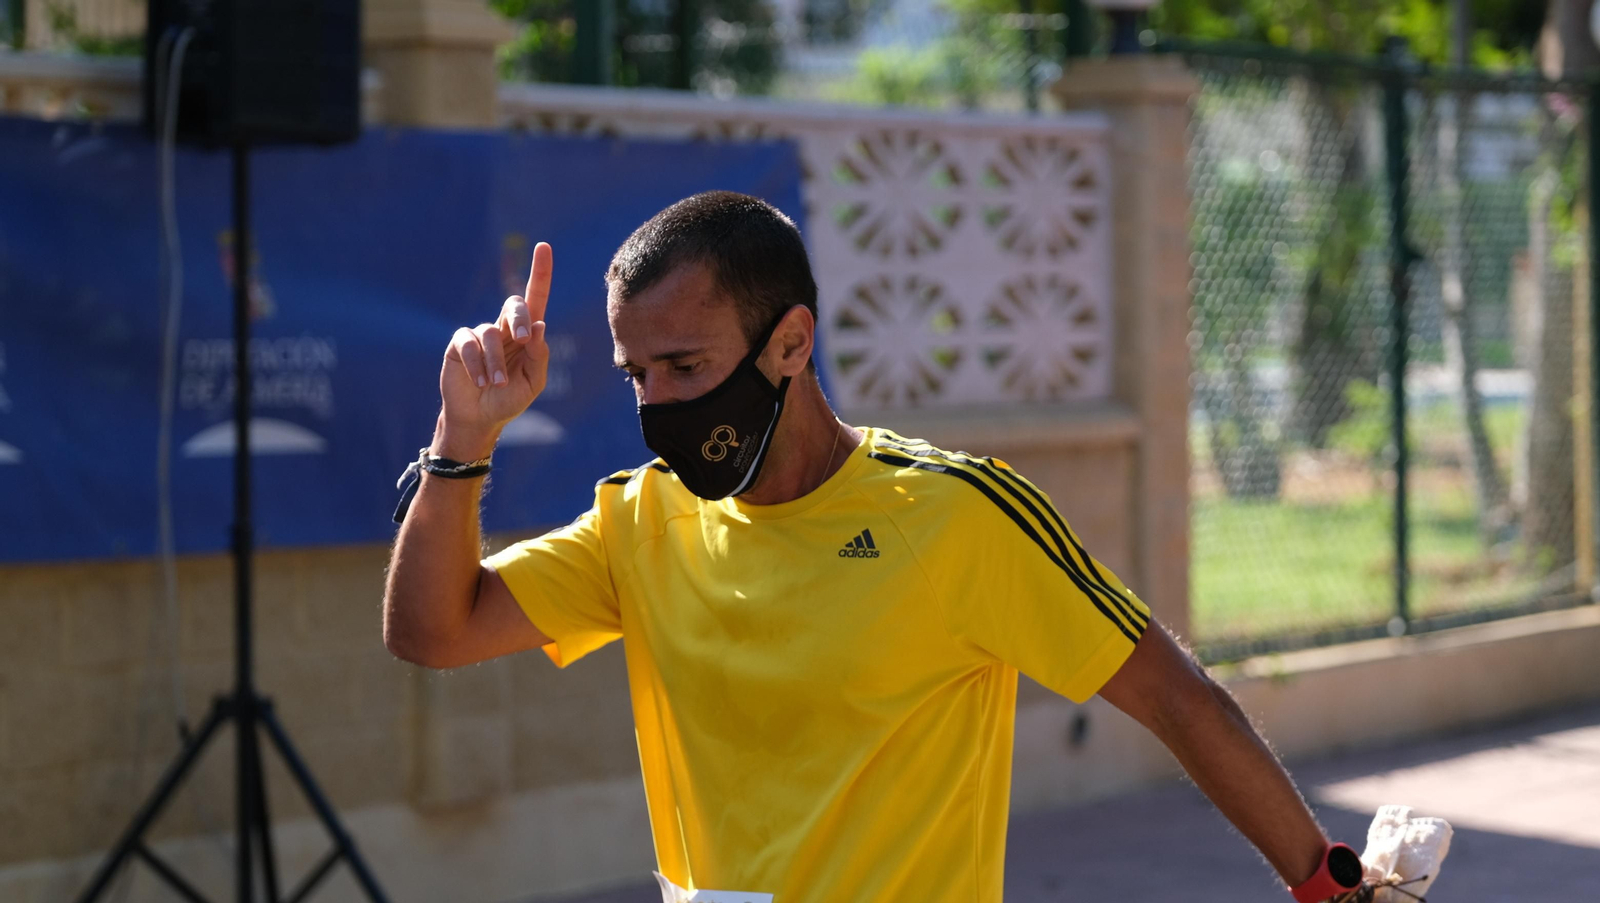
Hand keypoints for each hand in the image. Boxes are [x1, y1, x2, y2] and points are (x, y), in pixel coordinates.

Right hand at [438, 242, 552, 449]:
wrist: (480, 418)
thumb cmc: (509, 399)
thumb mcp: (533, 382)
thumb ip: (539, 356)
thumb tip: (540, 326)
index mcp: (526, 334)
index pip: (535, 298)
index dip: (540, 272)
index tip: (544, 247)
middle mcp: (504, 328)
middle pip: (514, 305)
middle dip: (520, 318)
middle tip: (523, 340)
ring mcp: (480, 334)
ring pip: (491, 333)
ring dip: (495, 361)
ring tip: (496, 384)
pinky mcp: (459, 344)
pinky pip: (469, 344)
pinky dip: (477, 364)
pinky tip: (480, 382)